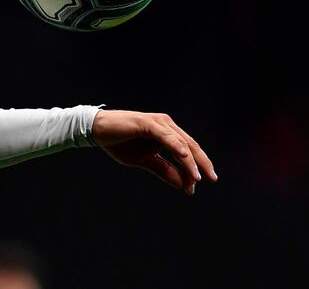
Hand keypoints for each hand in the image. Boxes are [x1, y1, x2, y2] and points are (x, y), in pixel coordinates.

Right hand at [91, 109, 217, 194]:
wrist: (97, 131)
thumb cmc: (119, 143)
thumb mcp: (144, 160)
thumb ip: (163, 170)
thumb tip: (185, 185)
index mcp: (167, 133)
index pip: (187, 151)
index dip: (195, 167)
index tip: (196, 186)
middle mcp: (166, 125)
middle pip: (190, 145)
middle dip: (202, 163)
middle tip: (211, 179)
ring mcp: (158, 123)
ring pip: (180, 143)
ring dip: (190, 161)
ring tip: (197, 177)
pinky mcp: (148, 123)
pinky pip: (166, 136)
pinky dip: (176, 146)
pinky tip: (184, 156)